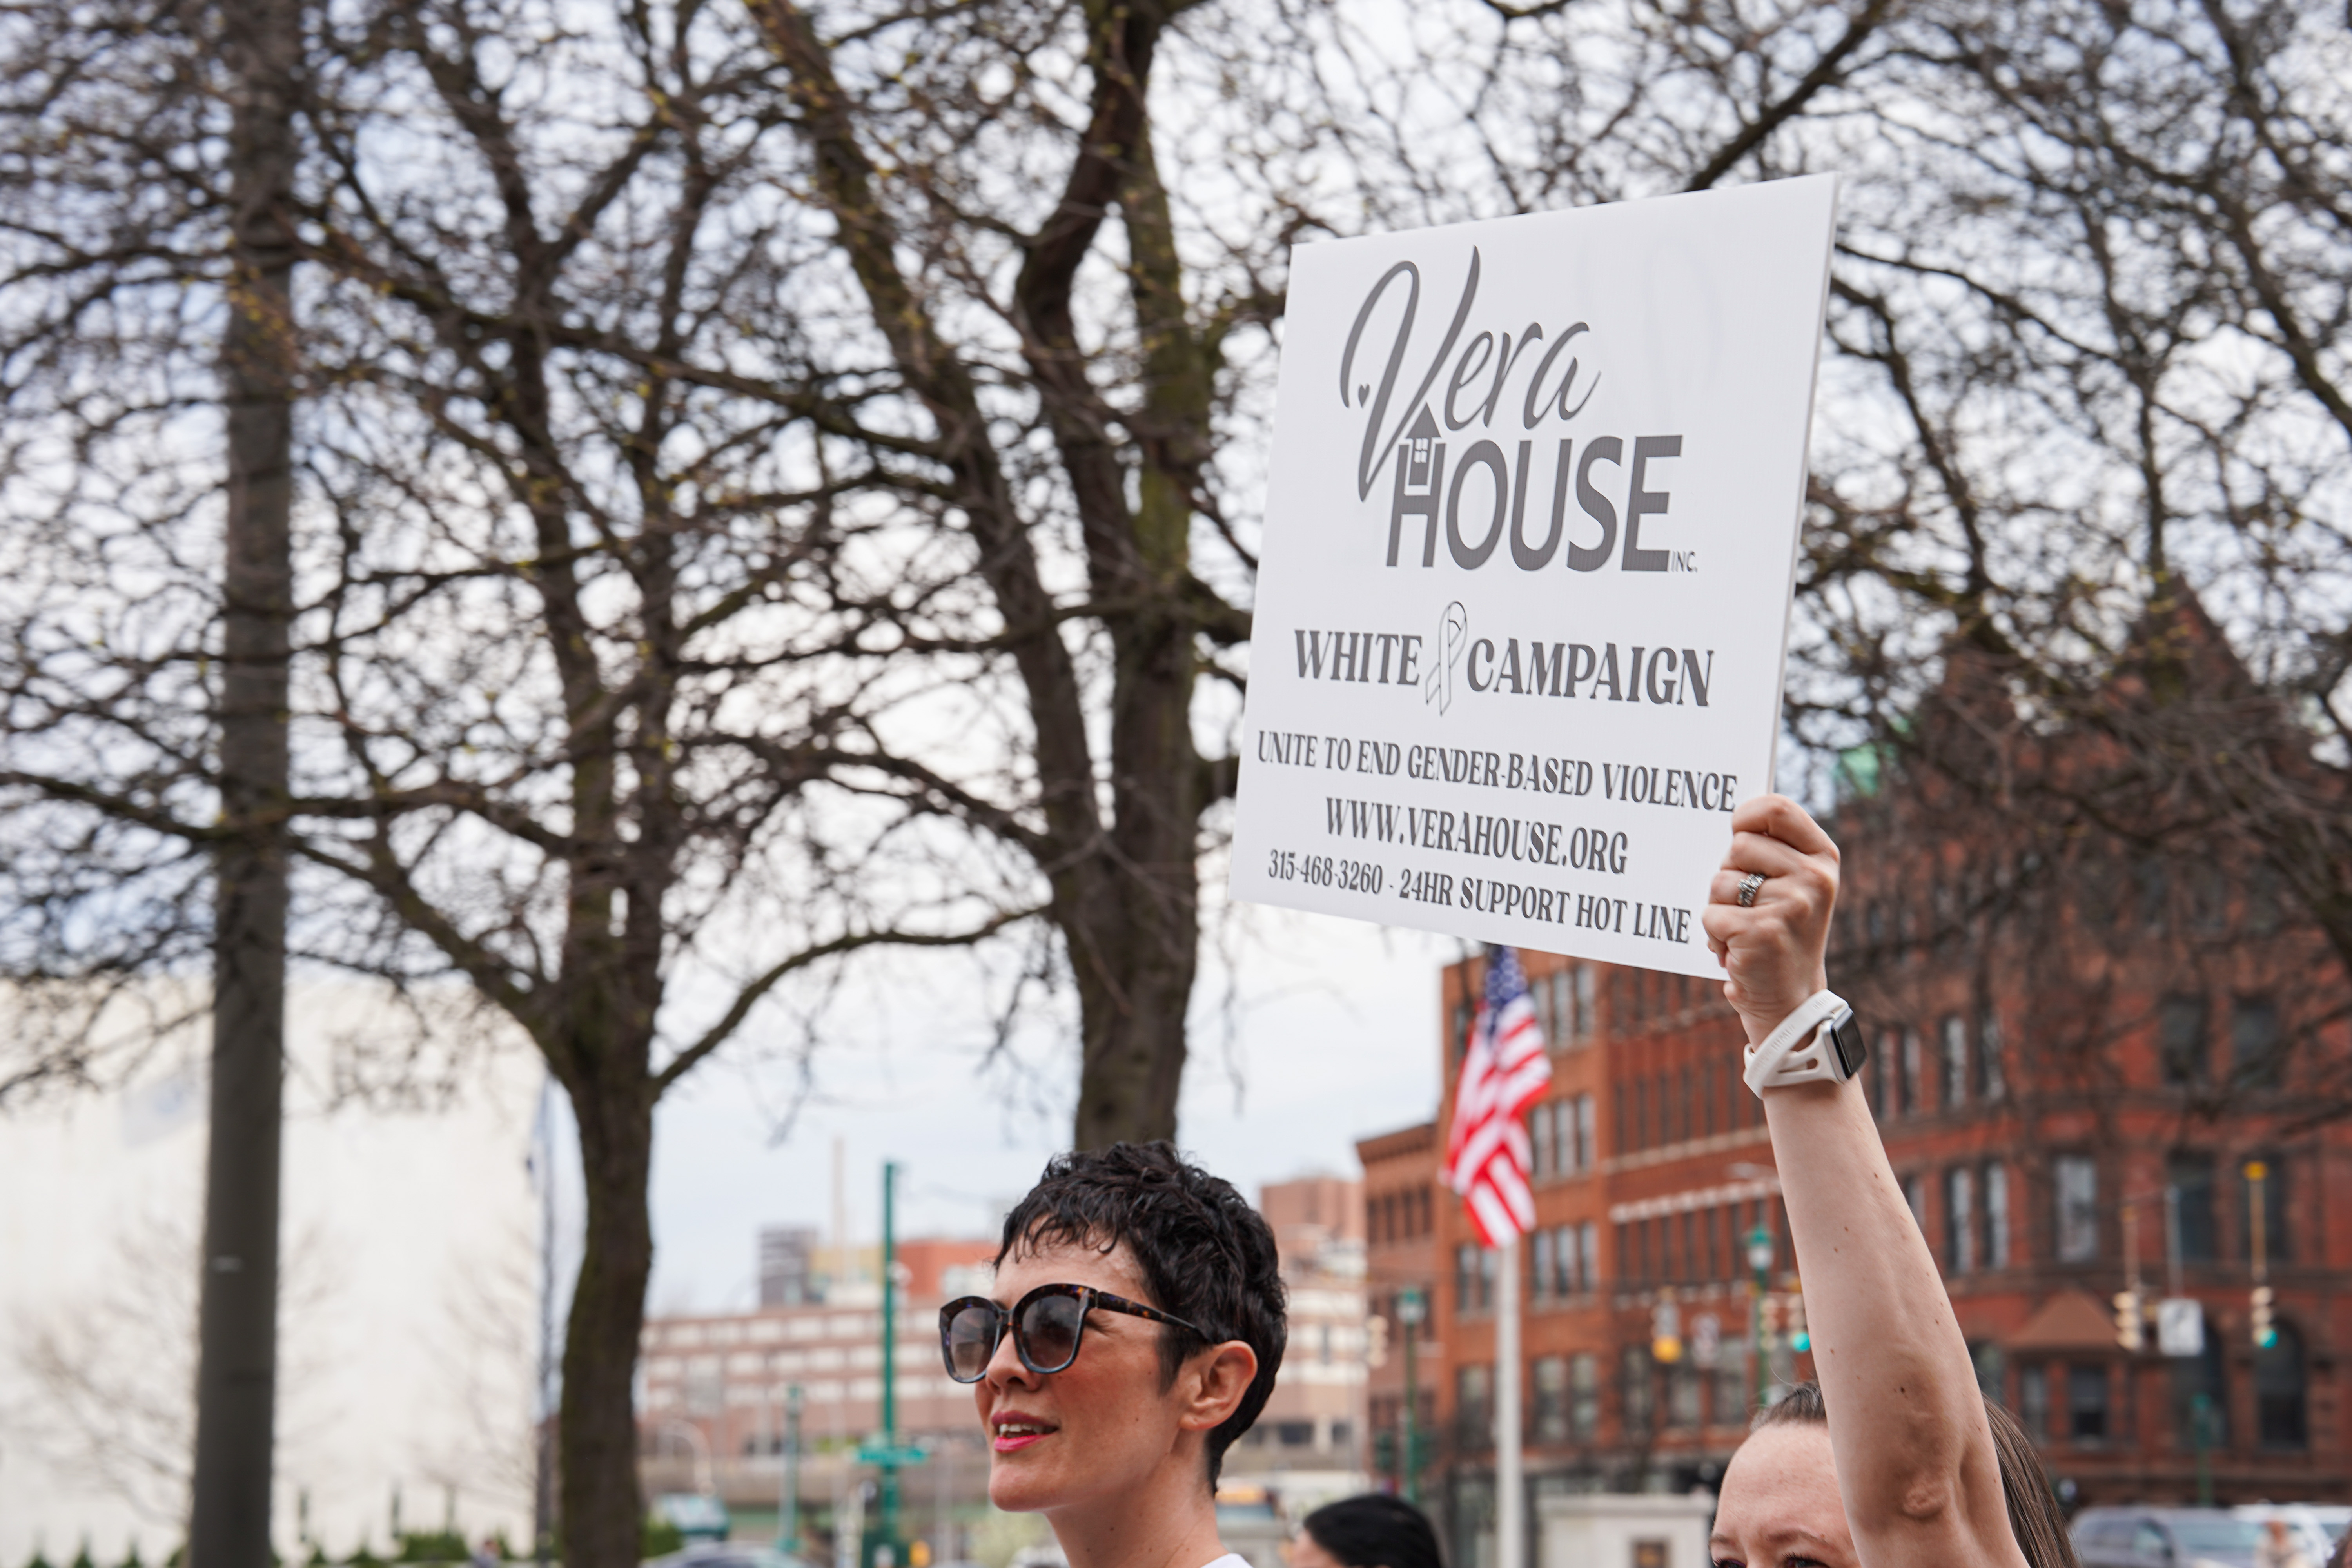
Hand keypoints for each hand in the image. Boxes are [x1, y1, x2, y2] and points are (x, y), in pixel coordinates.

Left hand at [1699, 794, 1839, 1044]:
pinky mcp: (1763, 932)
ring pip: (1719, 881)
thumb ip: (1770, 849)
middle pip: (1737, 844)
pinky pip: (1711, 914)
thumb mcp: (1790, 885)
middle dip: (1729, 874)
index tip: (1737, 831)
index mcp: (1822, 857)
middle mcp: (1814, 878)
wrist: (1790, 1000)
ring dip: (1720, 908)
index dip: (1746, 815)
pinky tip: (1738, 950)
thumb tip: (1730, 817)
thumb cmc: (1779, 933)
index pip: (1776, 807)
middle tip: (1749, 906)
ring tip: (1744, 931)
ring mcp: (1792, 905)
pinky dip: (1714, 934)